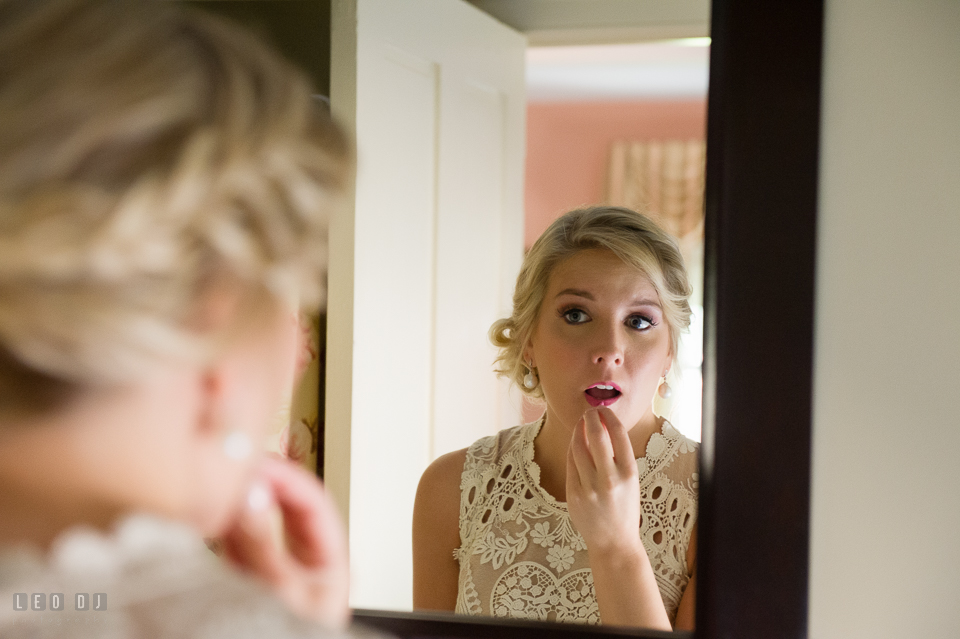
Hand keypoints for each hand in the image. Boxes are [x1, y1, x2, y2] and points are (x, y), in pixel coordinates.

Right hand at [222, 457, 349, 628]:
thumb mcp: (281, 598)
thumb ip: (266, 548)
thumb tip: (253, 496)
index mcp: (328, 566)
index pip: (312, 505)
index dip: (287, 479)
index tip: (257, 464)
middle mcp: (299, 564)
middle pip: (280, 508)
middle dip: (257, 484)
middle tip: (230, 465)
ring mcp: (266, 572)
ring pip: (250, 524)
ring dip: (232, 504)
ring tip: (212, 484)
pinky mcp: (236, 582)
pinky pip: (226, 547)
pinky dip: (213, 529)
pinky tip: (199, 515)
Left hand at [566, 406, 643, 558]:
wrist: (613, 542)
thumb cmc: (624, 508)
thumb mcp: (630, 481)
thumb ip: (618, 456)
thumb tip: (603, 425)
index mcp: (629, 473)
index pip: (618, 434)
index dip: (609, 417)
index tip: (604, 410)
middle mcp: (609, 479)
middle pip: (596, 436)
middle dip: (590, 418)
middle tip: (589, 412)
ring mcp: (589, 487)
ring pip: (577, 447)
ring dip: (577, 431)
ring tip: (580, 425)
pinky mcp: (573, 494)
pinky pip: (570, 463)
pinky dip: (572, 450)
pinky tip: (575, 444)